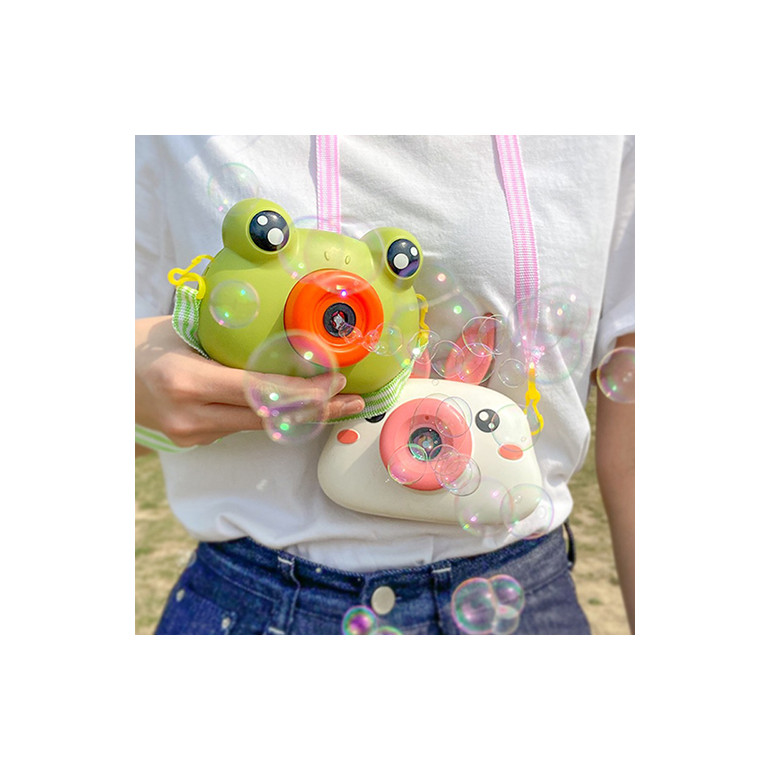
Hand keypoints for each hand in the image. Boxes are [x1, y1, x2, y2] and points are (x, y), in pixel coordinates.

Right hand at [136, 316, 364, 446]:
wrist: (103, 381)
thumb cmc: (142, 345)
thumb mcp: (180, 331)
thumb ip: (226, 342)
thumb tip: (281, 331)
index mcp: (186, 380)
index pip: (257, 391)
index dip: (301, 392)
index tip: (334, 382)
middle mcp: (190, 413)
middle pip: (267, 417)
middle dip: (315, 411)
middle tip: (353, 401)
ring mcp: (192, 432)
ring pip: (259, 426)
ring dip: (301, 417)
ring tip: (338, 406)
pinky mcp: (194, 439)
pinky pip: (242, 426)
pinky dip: (274, 417)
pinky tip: (301, 409)